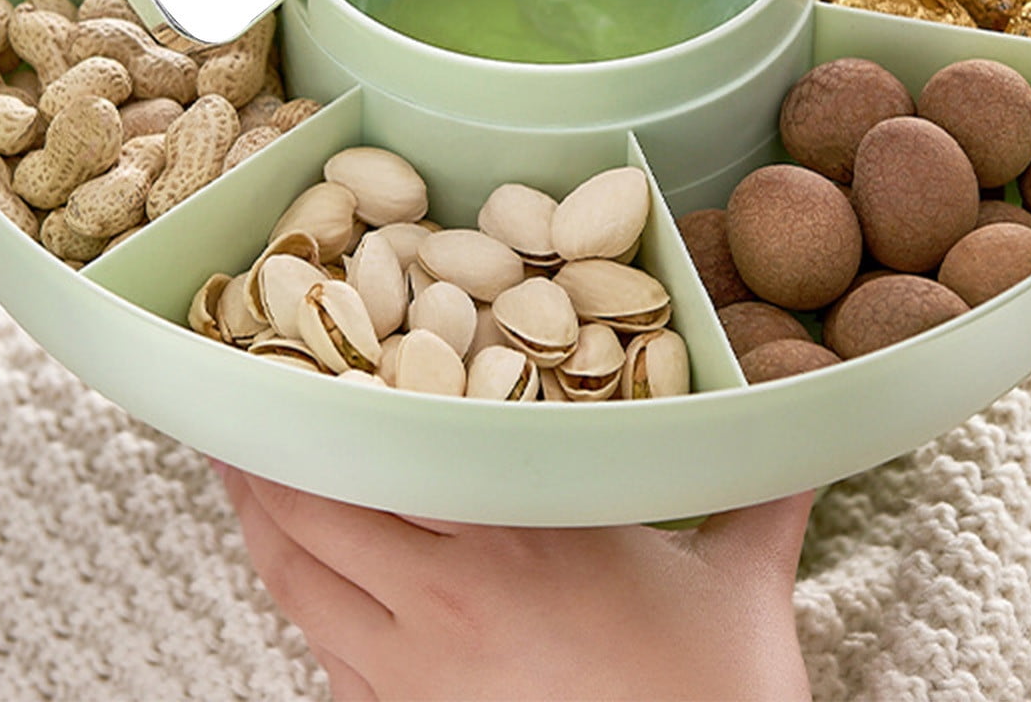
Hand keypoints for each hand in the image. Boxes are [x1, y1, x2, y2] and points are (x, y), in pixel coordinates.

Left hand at [218, 466, 814, 701]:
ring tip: (240, 479)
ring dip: (261, 528)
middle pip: (305, 517)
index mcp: (514, 538)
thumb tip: (798, 431)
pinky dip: (302, 607)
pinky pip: (324, 661)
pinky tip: (307, 585)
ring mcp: (413, 679)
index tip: (288, 360)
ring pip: (295, 587)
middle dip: (257, 461)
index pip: (384, 454)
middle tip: (232, 409)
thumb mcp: (743, 587)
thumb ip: (759, 494)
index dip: (319, 410)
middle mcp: (444, 603)